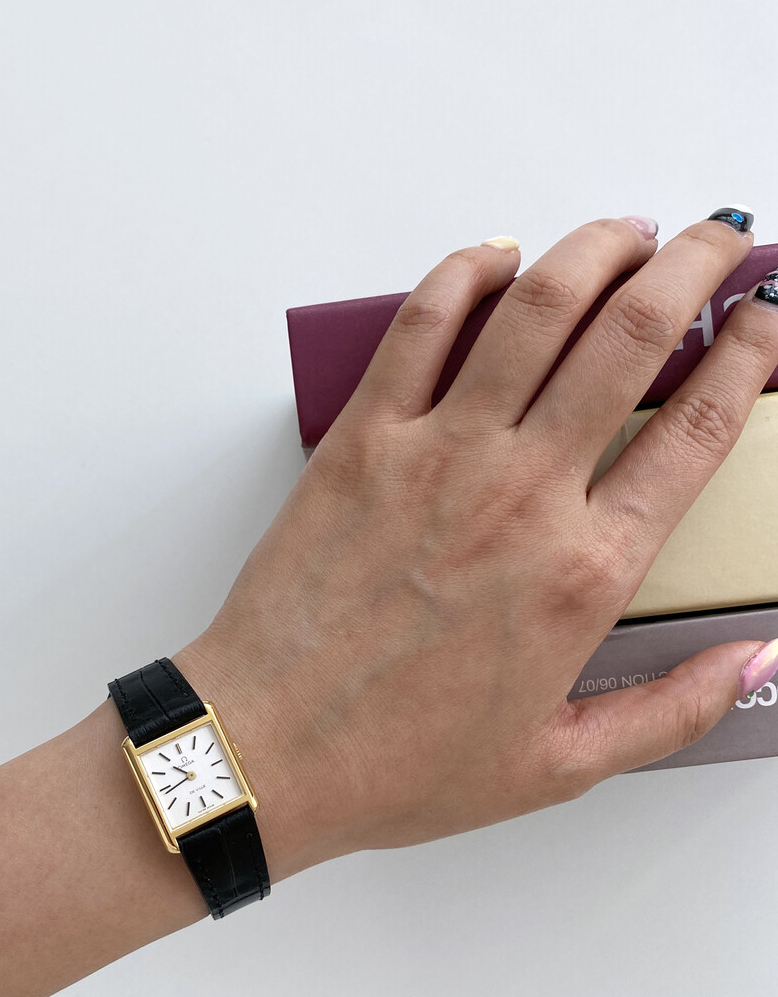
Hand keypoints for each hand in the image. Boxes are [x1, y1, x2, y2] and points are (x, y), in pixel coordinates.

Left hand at [176, 212, 777, 872]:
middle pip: (631, 338)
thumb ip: (671, 710)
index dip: (748, 357)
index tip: (767, 319)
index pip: (697, 432)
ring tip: (627, 231)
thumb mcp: (558, 765)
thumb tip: (759, 662)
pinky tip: (498, 255)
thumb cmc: (401, 763)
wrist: (268, 750)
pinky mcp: (360, 440)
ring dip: (595, 249)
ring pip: (537, 310)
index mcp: (586, 574)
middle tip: (714, 238)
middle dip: (690, 267)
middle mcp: (523, 495)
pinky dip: (466, 272)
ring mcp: (437, 456)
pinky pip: (421, 325)